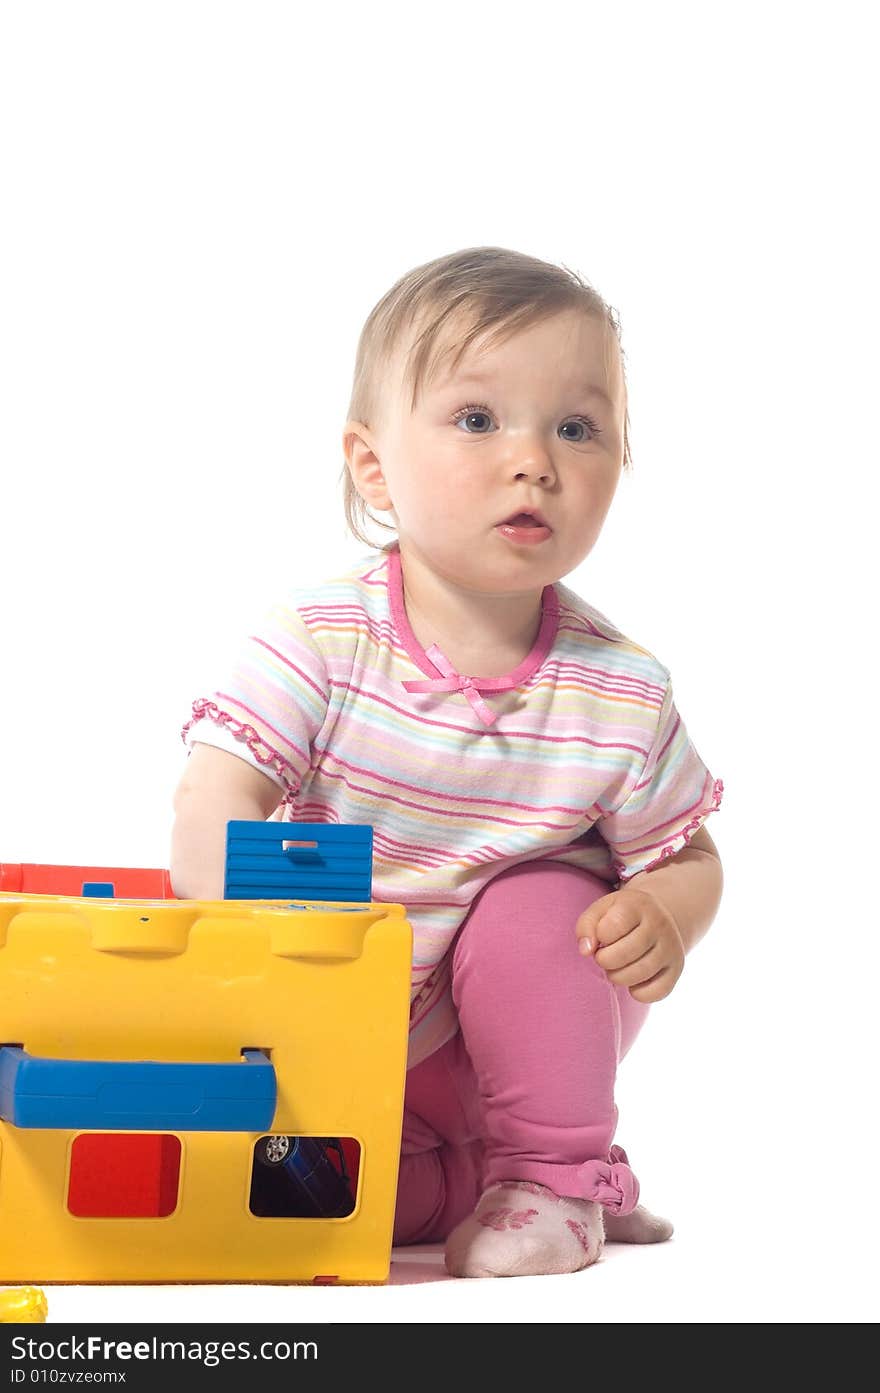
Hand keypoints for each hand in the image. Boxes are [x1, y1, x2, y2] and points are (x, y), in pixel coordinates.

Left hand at [575, 888, 684, 1002]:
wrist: (657, 918)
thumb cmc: (621, 916)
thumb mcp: (601, 910)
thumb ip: (586, 926)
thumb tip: (586, 951)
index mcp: (639, 905)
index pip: (614, 926)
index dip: (600, 936)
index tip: (601, 937)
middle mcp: (660, 925)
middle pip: (625, 953)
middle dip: (605, 960)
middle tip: (604, 956)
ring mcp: (671, 948)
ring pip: (639, 974)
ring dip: (617, 977)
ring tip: (616, 968)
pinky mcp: (676, 970)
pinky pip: (655, 993)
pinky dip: (638, 993)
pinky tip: (633, 980)